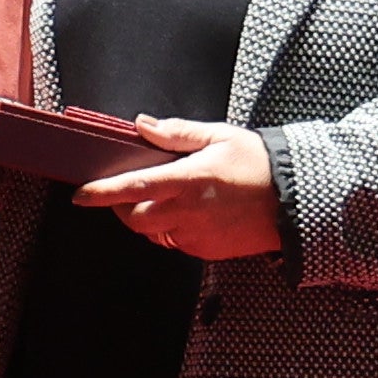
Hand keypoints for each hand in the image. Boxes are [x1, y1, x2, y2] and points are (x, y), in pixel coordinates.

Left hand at [79, 118, 283, 258]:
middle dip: (122, 208)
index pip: (132, 187)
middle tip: (126, 192)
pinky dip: (172, 230)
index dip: (102, 193)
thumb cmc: (259, 164)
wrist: (296, 201)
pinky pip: (176, 243)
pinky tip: (189, 213)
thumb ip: (177, 133)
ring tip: (165, 198)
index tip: (80, 195)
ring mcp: (197, 236)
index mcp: (188, 181)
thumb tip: (143, 125)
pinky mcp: (207, 251)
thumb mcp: (219, 136)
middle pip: (135, 220)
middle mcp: (188, 212)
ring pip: (154, 234)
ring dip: (149, 219)